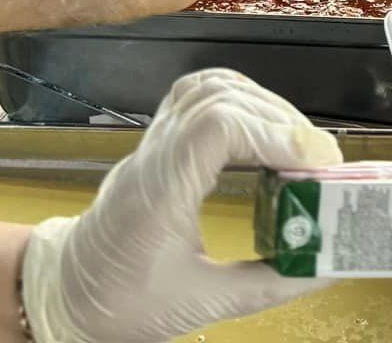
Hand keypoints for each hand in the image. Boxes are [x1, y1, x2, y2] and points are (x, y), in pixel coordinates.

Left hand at [22, 68, 342, 342]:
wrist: (68, 294)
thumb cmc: (120, 302)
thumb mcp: (202, 303)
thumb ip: (267, 285)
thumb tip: (323, 267)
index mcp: (160, 190)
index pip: (217, 125)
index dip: (273, 133)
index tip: (314, 163)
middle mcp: (155, 155)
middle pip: (222, 98)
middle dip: (281, 122)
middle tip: (320, 161)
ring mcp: (152, 142)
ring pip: (211, 87)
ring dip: (263, 106)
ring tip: (297, 145)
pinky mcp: (158, 143)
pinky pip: (199, 97)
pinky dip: (239, 102)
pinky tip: (263, 133)